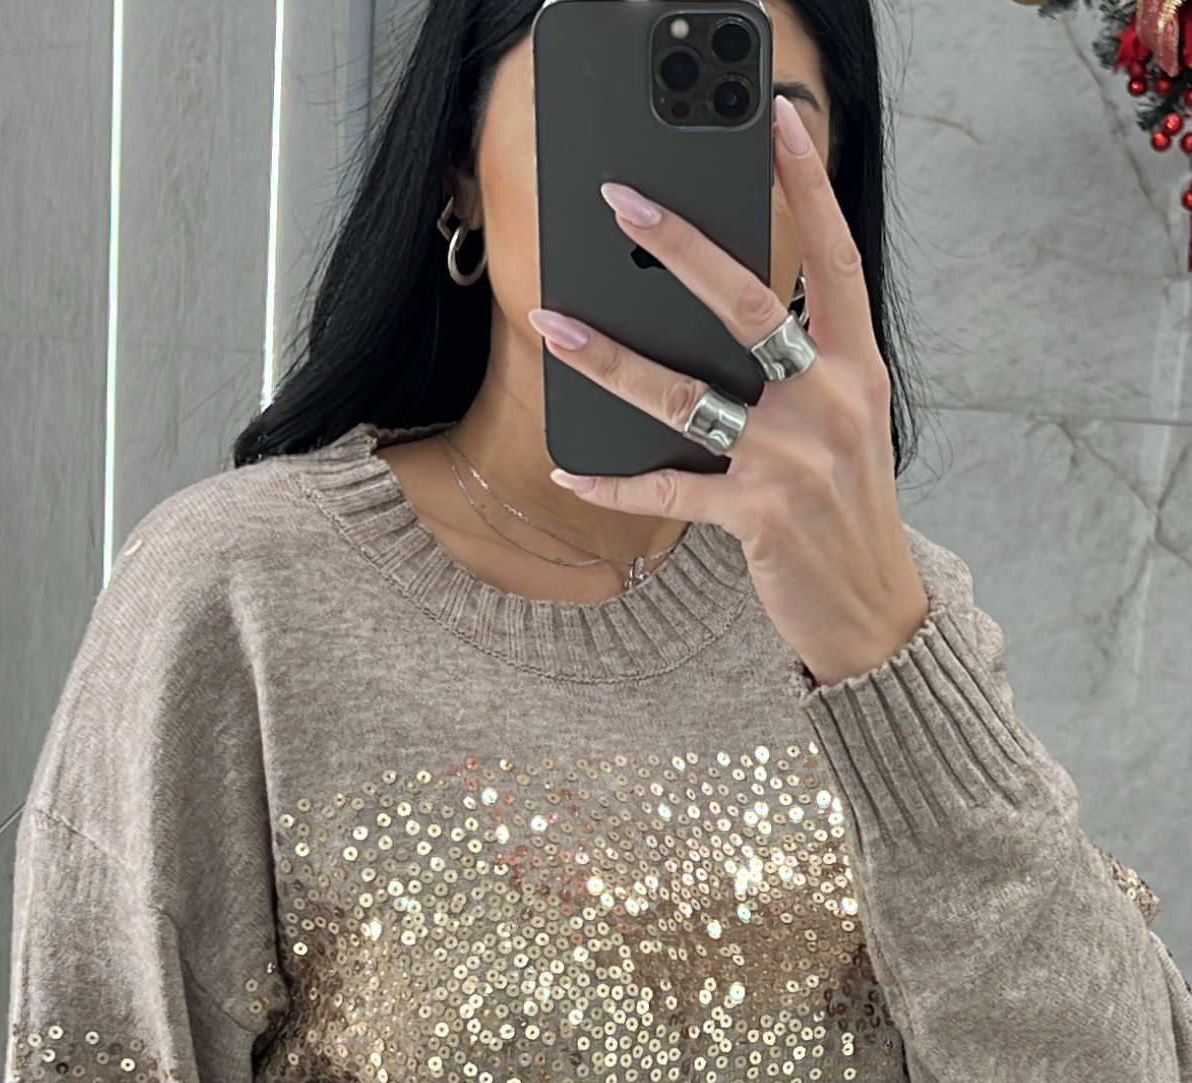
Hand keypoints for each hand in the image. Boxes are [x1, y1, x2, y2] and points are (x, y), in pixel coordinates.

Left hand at [528, 93, 929, 688]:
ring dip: (610, 360)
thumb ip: (802, 367)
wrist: (875, 612)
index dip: (808, 186)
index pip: (835, 258)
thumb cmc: (846, 511)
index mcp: (855, 368)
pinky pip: (669, 490)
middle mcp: (829, 402)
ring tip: (555, 325)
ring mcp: (793, 460)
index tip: (777, 123)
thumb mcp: (845, 425)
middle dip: (680, 247)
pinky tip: (573, 470)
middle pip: (746, 306)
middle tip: (623, 203)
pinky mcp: (758, 517)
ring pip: (686, 394)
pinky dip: (615, 485)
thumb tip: (721, 316)